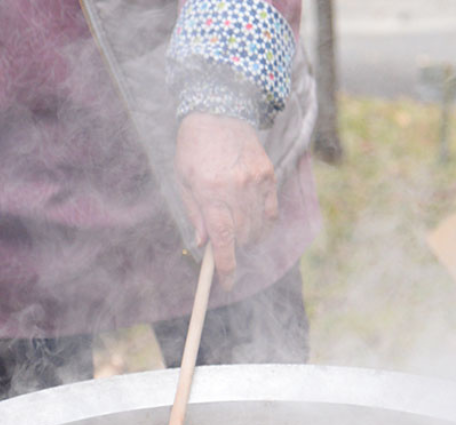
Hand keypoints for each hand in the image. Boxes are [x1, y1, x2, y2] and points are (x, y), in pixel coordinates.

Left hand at [175, 113, 278, 289]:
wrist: (218, 110)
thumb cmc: (194, 147)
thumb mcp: (184, 181)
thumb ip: (196, 214)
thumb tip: (205, 244)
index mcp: (211, 193)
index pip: (223, 241)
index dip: (226, 267)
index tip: (227, 283)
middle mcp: (236, 190)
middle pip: (243, 238)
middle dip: (235, 250)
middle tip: (226, 248)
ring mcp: (256, 183)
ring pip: (259, 228)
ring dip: (249, 239)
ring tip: (239, 233)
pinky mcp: (269, 175)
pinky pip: (271, 212)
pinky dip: (264, 224)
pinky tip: (254, 222)